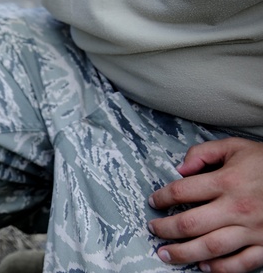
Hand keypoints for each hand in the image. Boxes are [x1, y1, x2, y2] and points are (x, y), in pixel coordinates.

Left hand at [148, 137, 262, 271]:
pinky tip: (203, 266)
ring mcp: (253, 229)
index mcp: (227, 181)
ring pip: (211, 247)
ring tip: (166, 254)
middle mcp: (237, 208)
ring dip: (184, 253)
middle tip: (153, 230)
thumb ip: (204, 153)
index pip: (182, 192)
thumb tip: (180, 169)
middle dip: (165, 229)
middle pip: (190, 224)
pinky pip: (241, 263)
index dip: (162, 197)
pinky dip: (220, 268)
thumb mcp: (235, 147)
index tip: (154, 201)